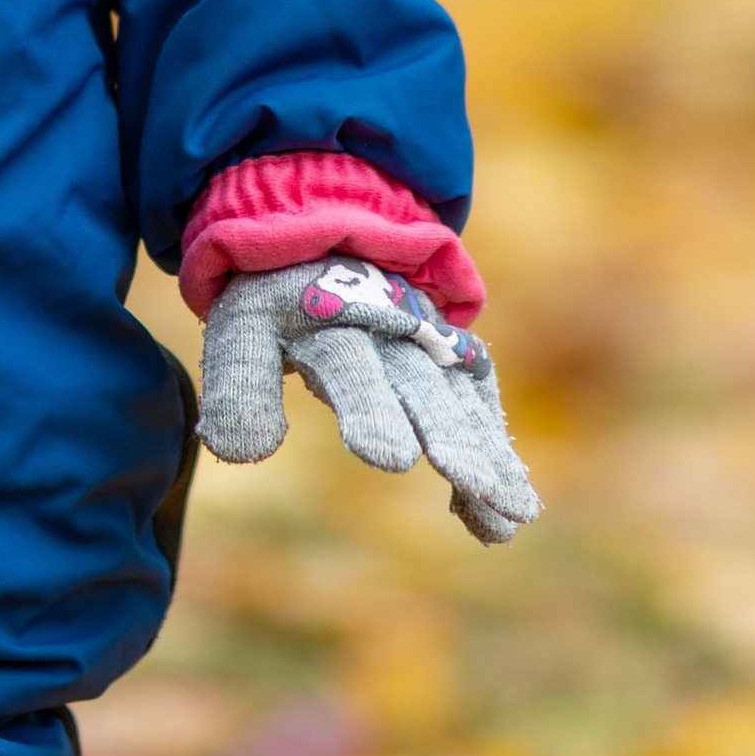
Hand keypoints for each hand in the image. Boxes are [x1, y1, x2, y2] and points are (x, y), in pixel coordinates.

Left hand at [200, 256, 540, 545]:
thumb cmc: (276, 297)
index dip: (370, 409)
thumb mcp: (241, 329)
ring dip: (490, 454)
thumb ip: (240, 387)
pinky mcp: (448, 356)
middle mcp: (389, 330)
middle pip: (424, 387)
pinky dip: (495, 444)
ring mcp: (426, 342)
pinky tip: (512, 497)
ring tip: (515, 514)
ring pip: (461, 400)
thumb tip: (241, 452)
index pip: (351, 367)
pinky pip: (477, 400)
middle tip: (478, 488)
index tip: (390, 459)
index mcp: (331, 318)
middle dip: (454, 438)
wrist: (327, 241)